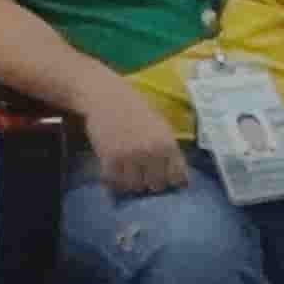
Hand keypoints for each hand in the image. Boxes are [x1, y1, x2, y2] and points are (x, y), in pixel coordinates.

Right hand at [78, 76, 190, 195]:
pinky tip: (113, 175)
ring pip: (135, 186)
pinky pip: (114, 181)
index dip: (171, 180)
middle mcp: (151, 153)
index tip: (164, 178)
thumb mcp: (161, 127)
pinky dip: (114, 181)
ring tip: (127, 175)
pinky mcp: (109, 159)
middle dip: (151, 182)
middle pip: (156, 185)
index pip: (177, 178)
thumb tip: (177, 176)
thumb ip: (169, 150)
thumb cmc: (135, 109)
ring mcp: (130, 157)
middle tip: (144, 177)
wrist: (106, 97)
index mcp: (168, 144)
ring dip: (132, 183)